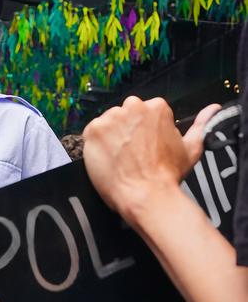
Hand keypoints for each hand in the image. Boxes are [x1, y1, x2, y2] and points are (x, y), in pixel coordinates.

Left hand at [83, 96, 219, 221]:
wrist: (146, 194)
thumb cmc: (167, 174)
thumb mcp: (191, 147)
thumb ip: (201, 124)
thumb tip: (212, 109)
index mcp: (156, 107)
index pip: (142, 112)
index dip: (142, 131)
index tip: (144, 144)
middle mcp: (133, 107)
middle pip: (123, 114)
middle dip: (125, 130)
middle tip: (131, 152)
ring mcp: (111, 118)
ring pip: (107, 123)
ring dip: (110, 137)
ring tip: (120, 157)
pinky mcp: (94, 130)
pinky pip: (91, 132)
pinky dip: (96, 144)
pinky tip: (108, 158)